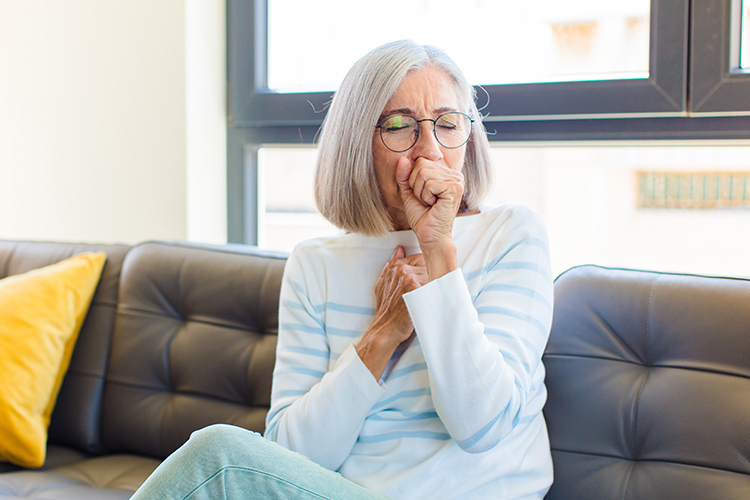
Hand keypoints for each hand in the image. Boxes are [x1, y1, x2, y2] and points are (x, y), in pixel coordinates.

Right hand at [356, 246, 427, 378]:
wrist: (386, 329)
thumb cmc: (386, 309)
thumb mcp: (383, 284)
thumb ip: (392, 265)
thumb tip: (400, 249)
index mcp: (393, 266)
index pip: (420, 258)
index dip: (425, 271)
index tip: (425, 281)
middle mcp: (400, 269)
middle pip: (428, 265)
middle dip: (431, 277)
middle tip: (428, 291)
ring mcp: (408, 278)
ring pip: (433, 274)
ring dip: (435, 285)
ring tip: (429, 298)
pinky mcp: (416, 288)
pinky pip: (435, 285)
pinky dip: (437, 293)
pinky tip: (433, 301)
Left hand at [396, 157, 461, 278]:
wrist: (429, 235)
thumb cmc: (422, 216)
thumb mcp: (409, 192)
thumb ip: (405, 176)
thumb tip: (402, 159)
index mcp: (446, 173)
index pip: (421, 161)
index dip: (413, 179)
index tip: (422, 195)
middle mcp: (454, 174)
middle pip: (421, 165)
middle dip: (416, 185)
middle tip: (426, 200)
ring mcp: (456, 181)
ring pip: (423, 173)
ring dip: (420, 192)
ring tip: (430, 203)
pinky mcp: (454, 188)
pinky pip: (429, 183)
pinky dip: (426, 196)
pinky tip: (434, 205)